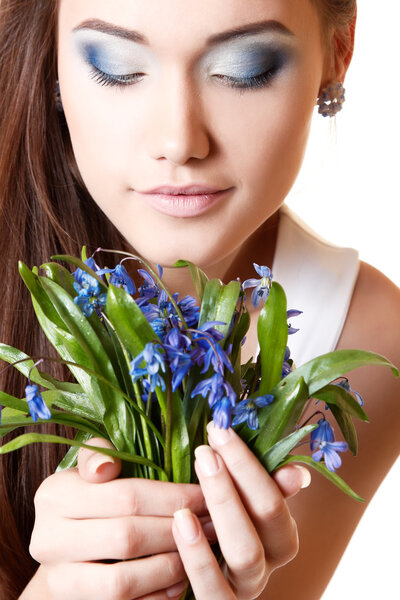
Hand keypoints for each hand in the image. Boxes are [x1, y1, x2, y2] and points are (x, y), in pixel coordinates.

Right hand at [29, 438, 209, 599]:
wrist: (62, 555)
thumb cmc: (88, 503)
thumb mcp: (90, 473)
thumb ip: (99, 455)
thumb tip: (106, 466)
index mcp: (55, 495)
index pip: (126, 495)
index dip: (173, 497)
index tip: (206, 496)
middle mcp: (48, 538)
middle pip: (128, 537)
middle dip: (177, 532)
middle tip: (212, 525)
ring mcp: (57, 579)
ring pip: (123, 581)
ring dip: (169, 567)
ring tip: (197, 552)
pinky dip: (156, 596)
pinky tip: (179, 581)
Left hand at [171, 422, 310, 599]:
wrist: (180, 586)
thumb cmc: (206, 534)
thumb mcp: (232, 508)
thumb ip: (257, 487)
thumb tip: (297, 473)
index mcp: (276, 536)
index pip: (275, 496)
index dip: (249, 462)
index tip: (221, 429)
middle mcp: (267, 565)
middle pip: (268, 517)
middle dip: (240, 473)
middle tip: (208, 445)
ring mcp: (242, 589)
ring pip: (246, 552)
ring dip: (224, 504)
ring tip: (199, 471)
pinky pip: (212, 588)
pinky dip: (197, 553)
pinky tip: (179, 520)